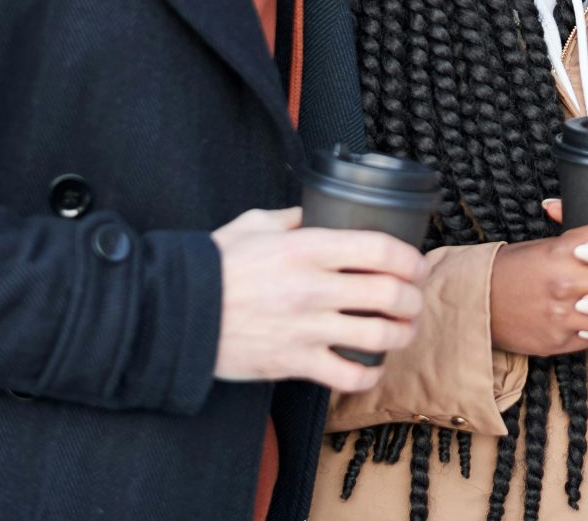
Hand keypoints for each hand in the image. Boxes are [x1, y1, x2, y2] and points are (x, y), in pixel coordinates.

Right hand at [211, 207, 425, 391]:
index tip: (415, 264)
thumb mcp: (253, 224)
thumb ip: (293, 218)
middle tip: (414, 299)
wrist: (172, 313)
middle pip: (390, 294)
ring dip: (402, 334)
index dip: (410, 258)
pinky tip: (372, 365)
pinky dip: (369, 374)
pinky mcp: (294, 363)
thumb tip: (319, 211)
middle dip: (413, 298)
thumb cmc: (214, 267)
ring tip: (404, 330)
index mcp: (307, 249)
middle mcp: (312, 288)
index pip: (380, 250)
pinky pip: (348, 376)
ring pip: (379, 336)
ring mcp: (306, 329)